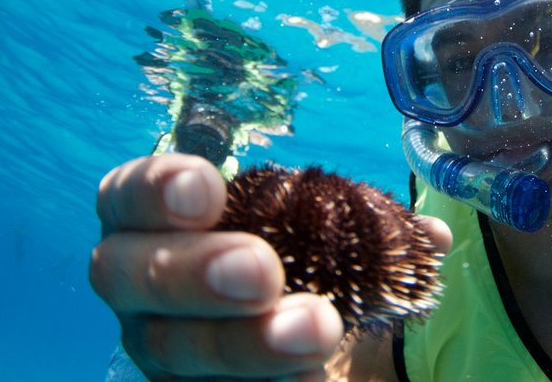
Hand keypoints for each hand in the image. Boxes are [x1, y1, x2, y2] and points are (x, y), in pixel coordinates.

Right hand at [90, 153, 342, 380]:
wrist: (307, 335)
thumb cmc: (303, 258)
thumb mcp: (316, 224)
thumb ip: (348, 214)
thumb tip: (426, 225)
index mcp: (153, 221)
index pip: (126, 196)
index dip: (155, 189)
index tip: (208, 190)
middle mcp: (138, 285)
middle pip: (127, 276)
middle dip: (193, 271)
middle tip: (262, 271)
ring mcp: (157, 347)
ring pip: (172, 349)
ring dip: (244, 342)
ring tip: (316, 328)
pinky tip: (311, 378)